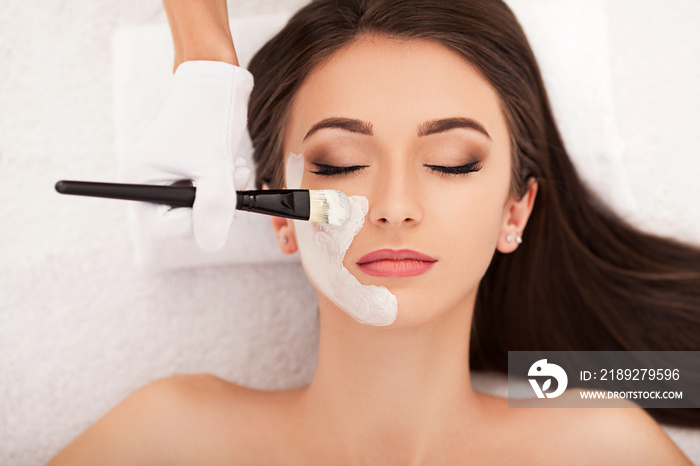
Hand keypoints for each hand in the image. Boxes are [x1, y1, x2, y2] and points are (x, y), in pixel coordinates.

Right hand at [118, 60, 253, 252]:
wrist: (216, 81)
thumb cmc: (207, 116)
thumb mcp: (214, 165)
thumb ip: (214, 206)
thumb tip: (213, 245)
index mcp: (140, 180)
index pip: (162, 228)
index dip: (194, 223)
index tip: (217, 202)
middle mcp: (151, 183)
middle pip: (184, 223)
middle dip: (215, 207)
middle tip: (233, 183)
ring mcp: (171, 180)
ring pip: (202, 210)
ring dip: (226, 195)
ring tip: (235, 168)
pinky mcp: (189, 175)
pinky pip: (209, 197)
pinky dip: (226, 187)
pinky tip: (233, 165)